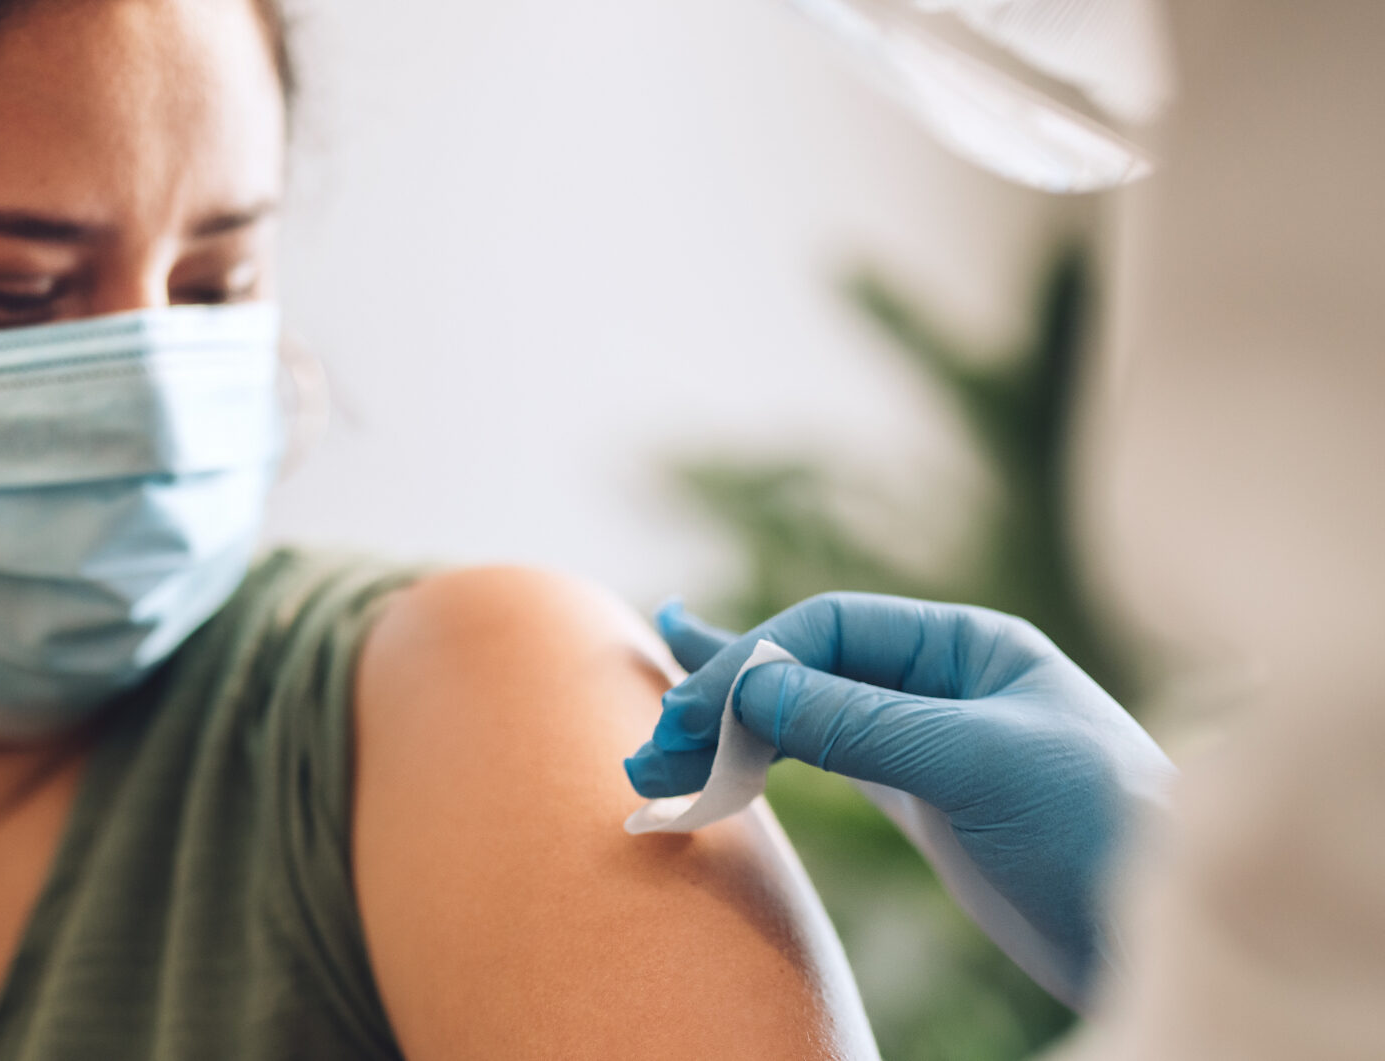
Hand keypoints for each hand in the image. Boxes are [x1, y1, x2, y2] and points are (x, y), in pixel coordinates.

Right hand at [624, 592, 1176, 1005]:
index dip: (754, 664)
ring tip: (655, 755)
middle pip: (805, 667)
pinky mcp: (920, 798)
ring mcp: (926, 738)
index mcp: (968, 644)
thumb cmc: (1101, 830)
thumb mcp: (977, 763)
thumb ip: (860, 722)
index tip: (695, 718)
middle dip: (724, 699)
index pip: (829, 629)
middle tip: (652, 750)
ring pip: (804, 713)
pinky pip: (825, 760)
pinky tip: (717, 750)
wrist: (1163, 934)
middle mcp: (940, 680)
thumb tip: (747, 686)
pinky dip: (766, 759)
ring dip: (729, 733)